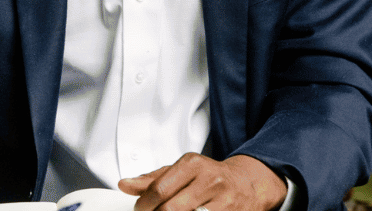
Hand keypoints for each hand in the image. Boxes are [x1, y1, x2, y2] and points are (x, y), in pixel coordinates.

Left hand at [117, 153, 285, 210]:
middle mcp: (209, 179)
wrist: (246, 184)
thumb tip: (125, 185)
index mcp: (192, 164)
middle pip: (171, 208)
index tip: (140, 208)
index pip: (159, 189)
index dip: (144, 204)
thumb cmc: (209, 177)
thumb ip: (151, 178)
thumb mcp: (180, 170)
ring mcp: (223, 200)